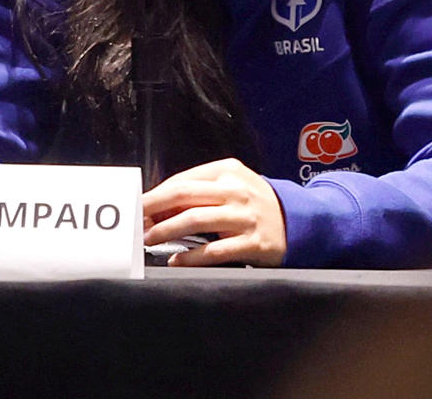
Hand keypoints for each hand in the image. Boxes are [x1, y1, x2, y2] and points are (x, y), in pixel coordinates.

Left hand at [141, 158, 287, 267]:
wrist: (297, 221)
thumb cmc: (254, 204)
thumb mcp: (231, 187)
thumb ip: (199, 193)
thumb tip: (157, 209)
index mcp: (228, 171)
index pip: (182, 181)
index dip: (155, 195)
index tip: (137, 208)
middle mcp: (236, 190)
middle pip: (184, 196)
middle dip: (153, 210)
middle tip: (135, 224)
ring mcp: (245, 216)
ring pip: (196, 220)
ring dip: (166, 231)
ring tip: (149, 240)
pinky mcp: (252, 242)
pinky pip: (214, 251)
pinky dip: (190, 258)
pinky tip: (176, 261)